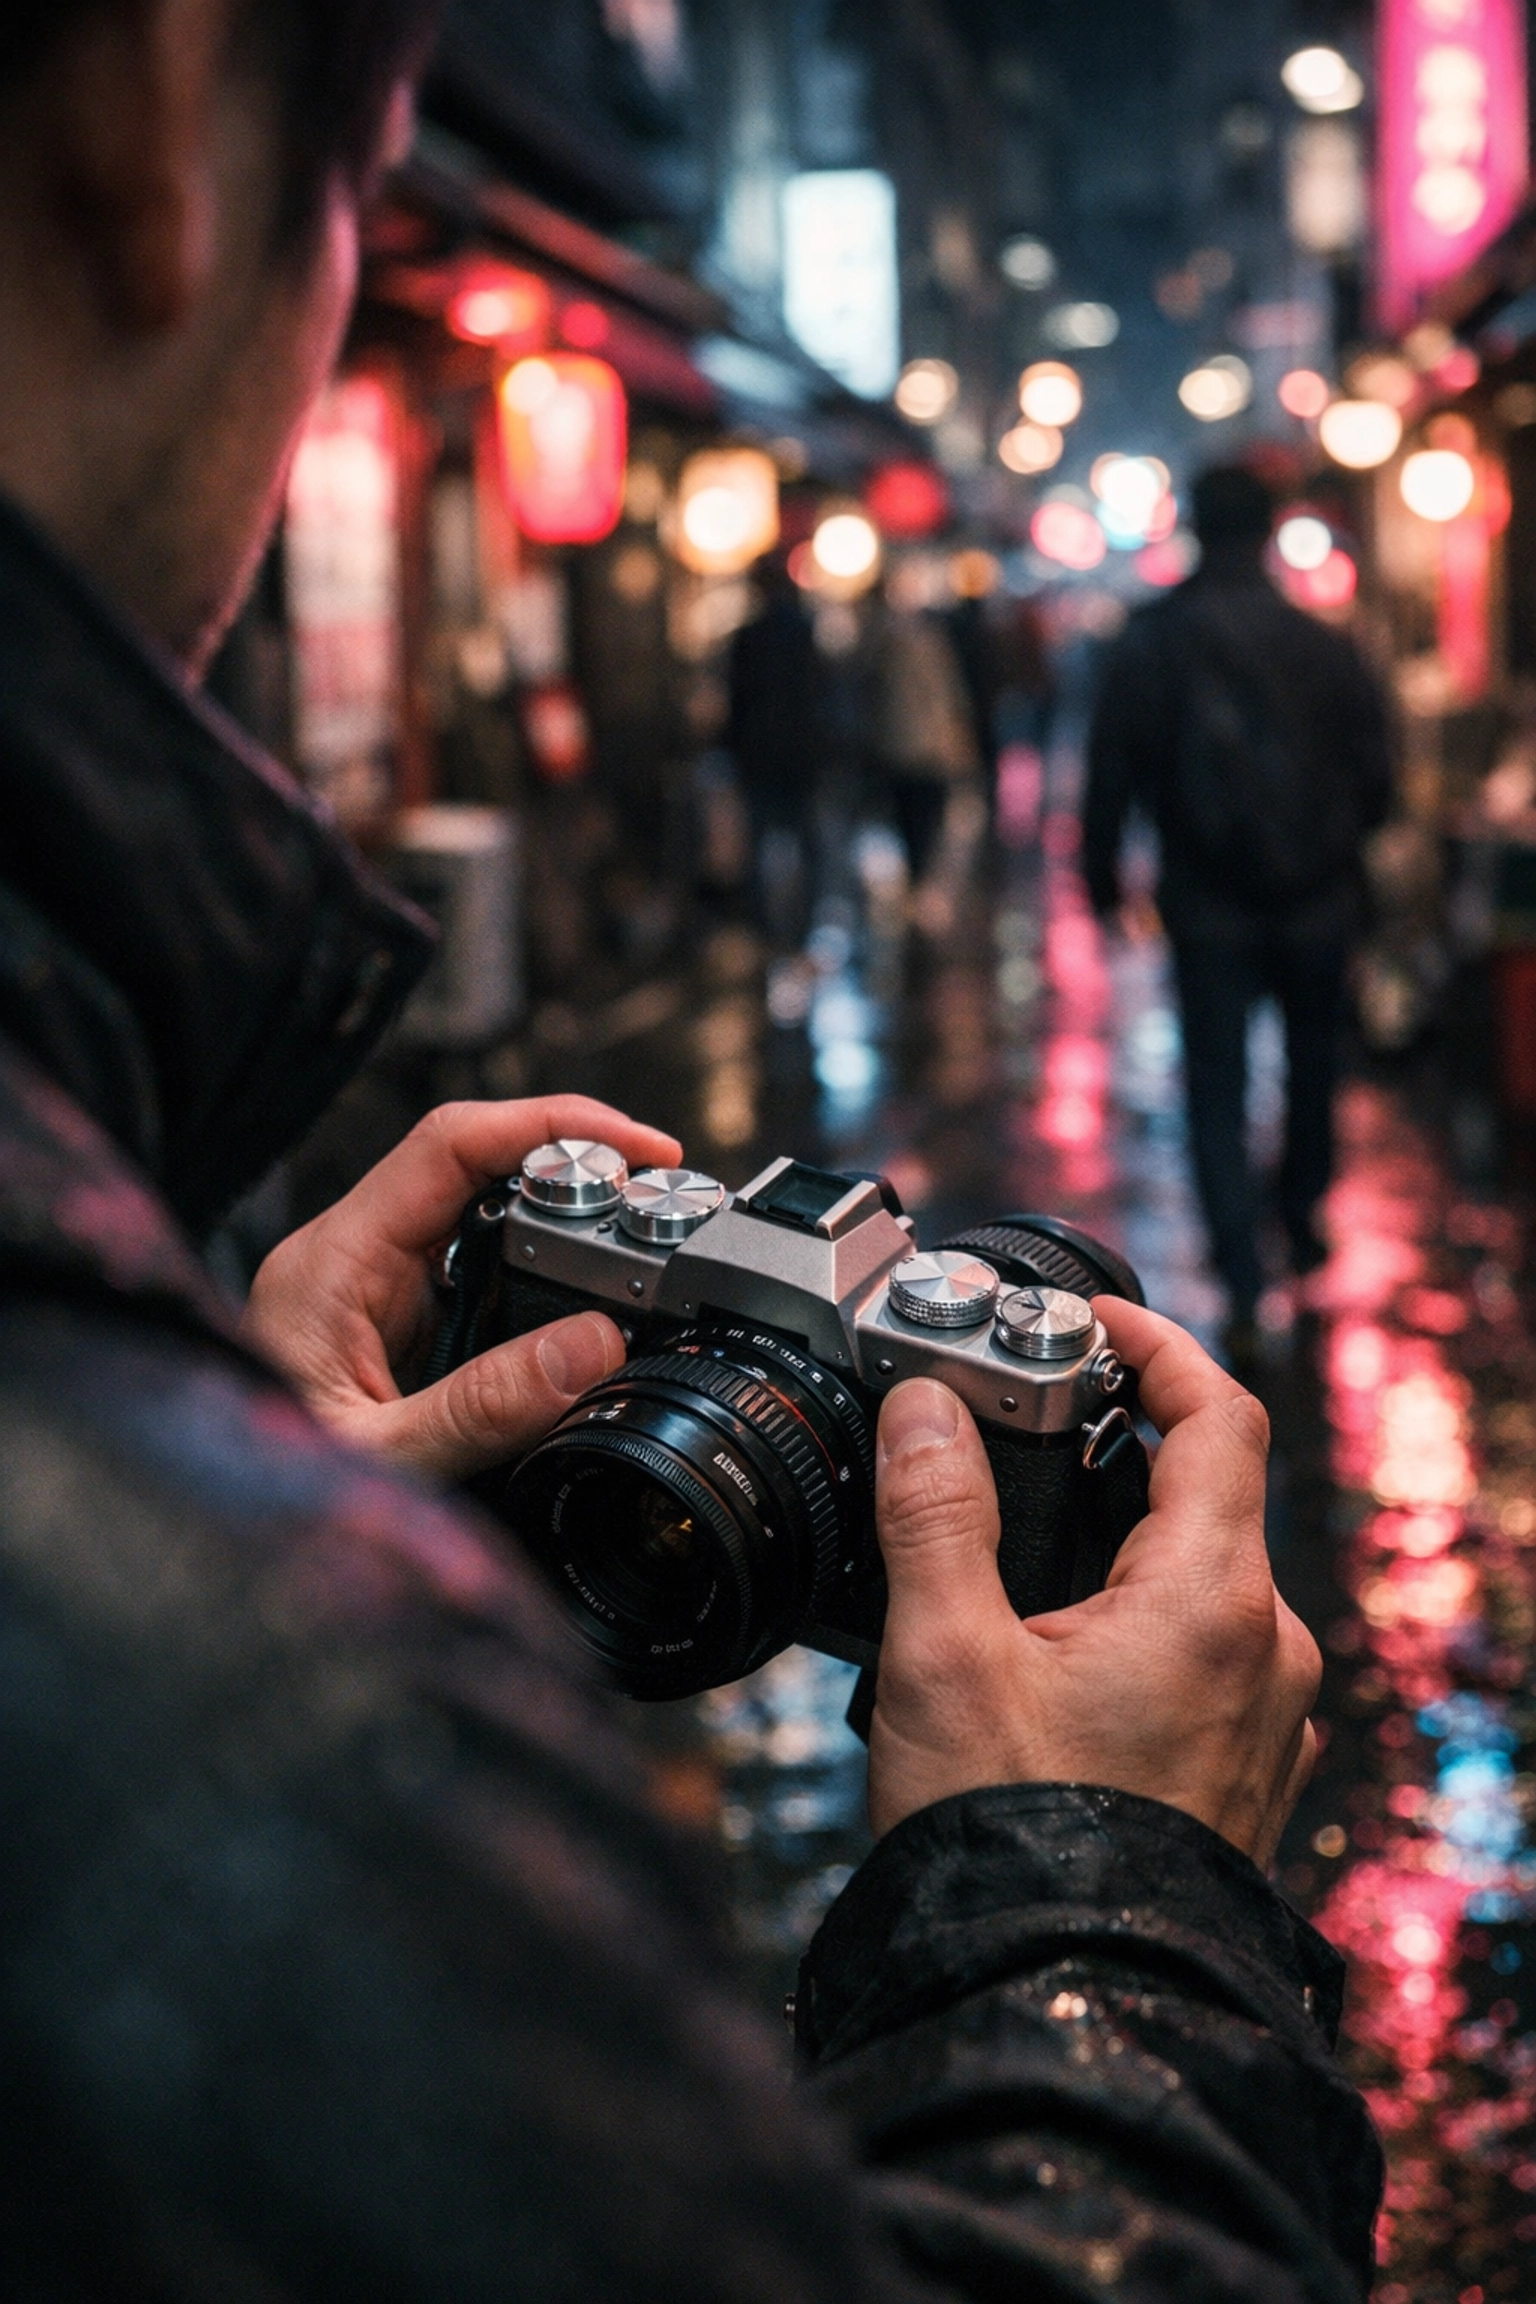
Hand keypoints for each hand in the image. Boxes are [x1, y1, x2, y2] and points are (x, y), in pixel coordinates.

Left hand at [242, 1097, 681, 1480]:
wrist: (232, 1562)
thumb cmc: (261, 1503)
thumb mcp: (378, 1462)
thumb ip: (480, 1408)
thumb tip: (595, 1346)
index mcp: (332, 1263)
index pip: (449, 1144)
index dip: (551, 1127)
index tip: (639, 1152)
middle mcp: (355, 1263)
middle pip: (481, 1173)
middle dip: (578, 1178)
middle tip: (664, 1213)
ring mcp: (379, 1297)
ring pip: (490, 1227)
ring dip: (567, 1236)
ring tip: (646, 1257)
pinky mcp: (403, 1336)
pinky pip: (487, 1284)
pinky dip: (548, 1288)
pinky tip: (593, 1311)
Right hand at [867, 1299, 1318, 1866]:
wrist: (1061, 2006)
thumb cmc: (1012, 1842)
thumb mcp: (945, 1657)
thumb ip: (935, 1511)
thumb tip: (925, 1404)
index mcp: (1212, 1599)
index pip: (1218, 1413)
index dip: (1153, 1343)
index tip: (1085, 1321)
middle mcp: (1268, 1649)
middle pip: (1209, 1492)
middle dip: (1116, 1442)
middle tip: (1019, 1423)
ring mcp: (1267, 1717)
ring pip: (1202, 1578)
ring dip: (1121, 1537)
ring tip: (1012, 1549)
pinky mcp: (1242, 1770)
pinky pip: (1204, 1653)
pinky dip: (1137, 1615)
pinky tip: (1049, 1650)